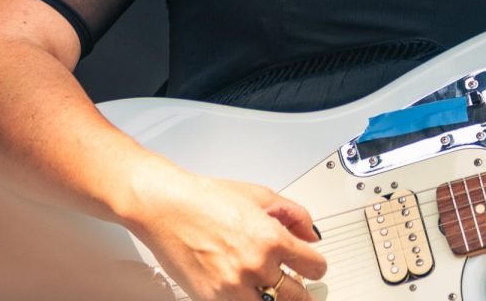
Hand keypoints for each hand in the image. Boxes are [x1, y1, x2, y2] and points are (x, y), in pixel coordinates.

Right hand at [126, 171, 326, 300]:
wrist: (168, 209)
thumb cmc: (208, 199)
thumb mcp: (260, 195)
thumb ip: (293, 215)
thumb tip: (311, 235)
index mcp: (271, 238)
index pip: (312, 266)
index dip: (318, 267)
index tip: (316, 268)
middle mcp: (255, 266)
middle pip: (296, 296)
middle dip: (302, 293)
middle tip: (302, 290)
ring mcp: (233, 287)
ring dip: (275, 300)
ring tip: (275, 293)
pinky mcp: (213, 299)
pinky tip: (249, 294)